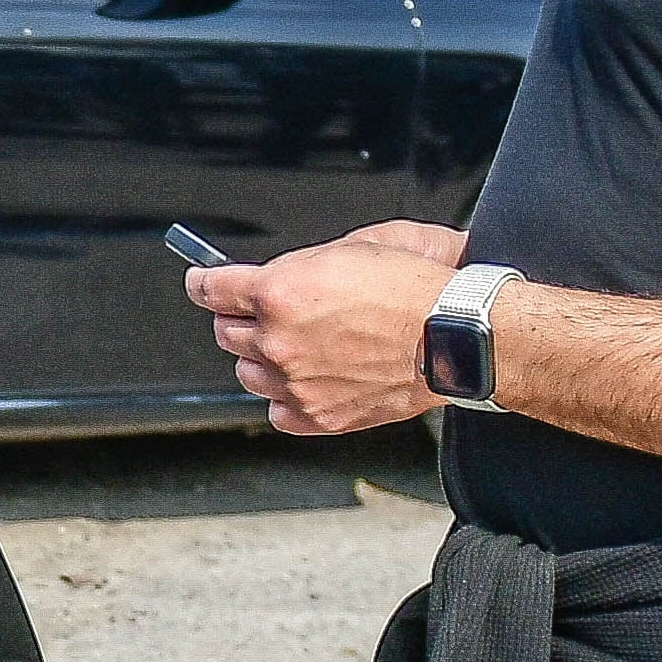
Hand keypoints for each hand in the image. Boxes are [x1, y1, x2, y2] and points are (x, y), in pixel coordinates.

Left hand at [187, 220, 467, 436]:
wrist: (459, 334)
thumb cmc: (418, 285)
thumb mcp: (355, 245)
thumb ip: (301, 263)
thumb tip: (274, 272)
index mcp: (279, 293)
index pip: (211, 290)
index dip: (204, 284)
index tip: (202, 283)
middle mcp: (278, 341)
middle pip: (226, 333)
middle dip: (241, 319)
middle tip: (266, 313)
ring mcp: (295, 383)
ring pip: (248, 373)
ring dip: (262, 359)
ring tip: (300, 346)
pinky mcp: (317, 415)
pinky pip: (277, 410)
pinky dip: (287, 396)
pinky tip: (309, 379)